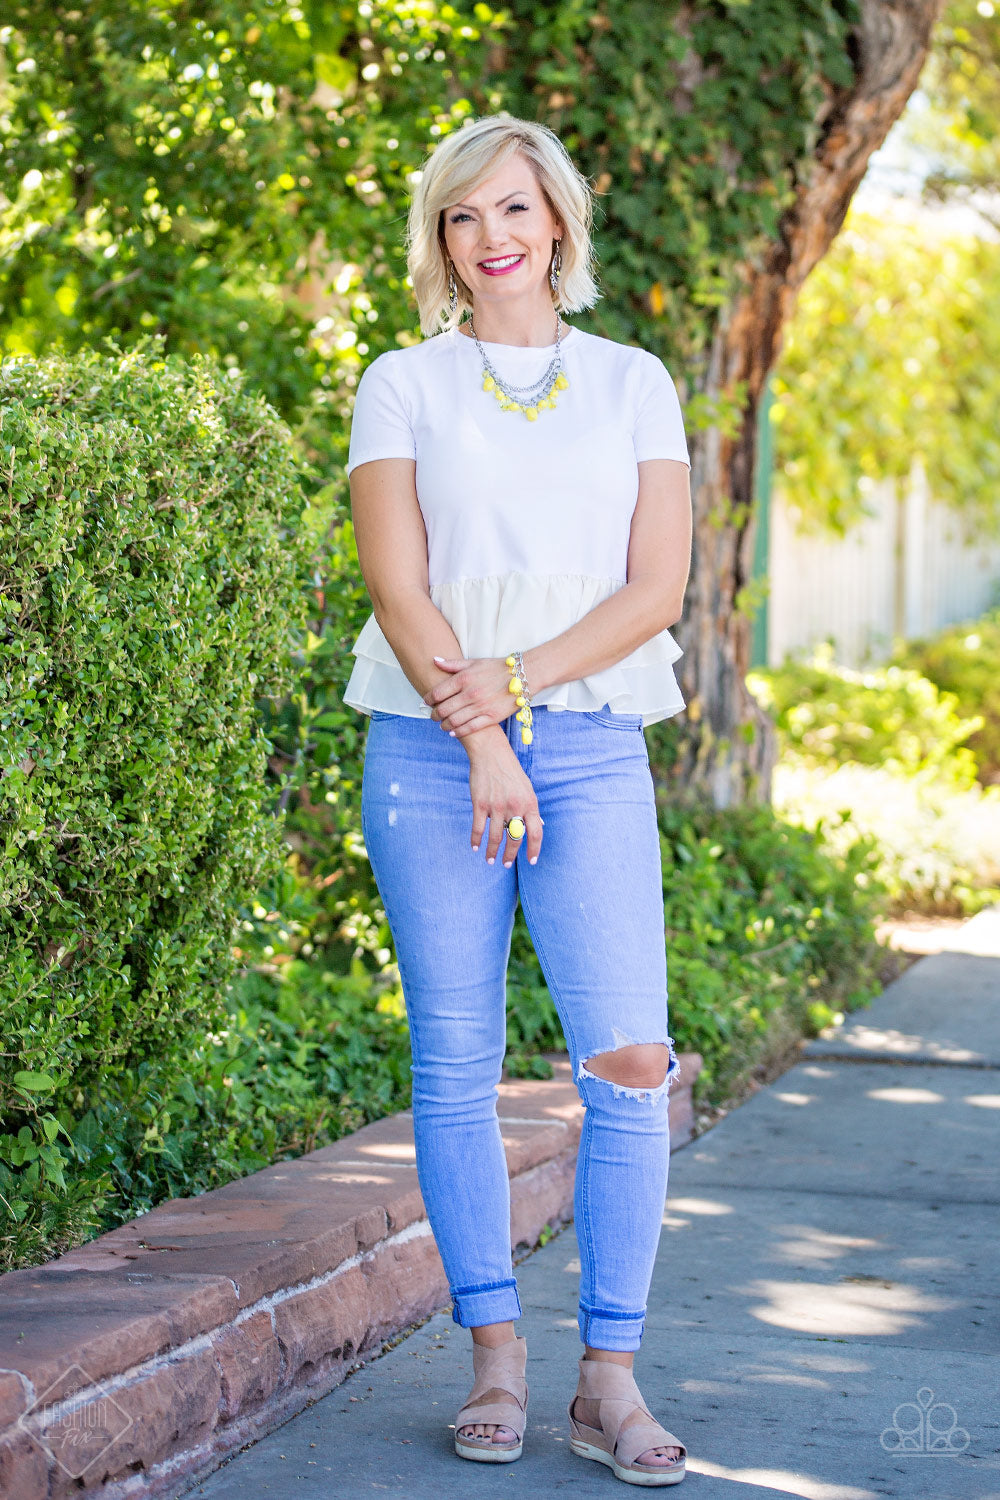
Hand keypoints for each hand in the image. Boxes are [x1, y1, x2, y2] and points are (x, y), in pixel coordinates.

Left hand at [424, 654, 516, 737]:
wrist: (524, 675)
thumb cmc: (497, 667)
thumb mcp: (474, 662)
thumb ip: (453, 664)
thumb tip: (434, 661)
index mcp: (464, 678)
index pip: (437, 692)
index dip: (428, 699)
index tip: (426, 702)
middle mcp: (470, 693)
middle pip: (443, 709)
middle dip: (434, 715)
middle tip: (432, 716)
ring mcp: (480, 706)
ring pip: (454, 721)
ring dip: (444, 725)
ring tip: (442, 725)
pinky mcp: (491, 717)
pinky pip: (469, 728)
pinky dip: (458, 732)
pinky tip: (453, 732)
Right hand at [467, 737, 542, 866]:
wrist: (491, 754)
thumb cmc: (510, 771)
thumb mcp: (527, 788)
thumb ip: (531, 808)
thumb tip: (538, 825)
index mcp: (530, 803)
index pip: (535, 833)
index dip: (534, 850)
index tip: (531, 861)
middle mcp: (515, 807)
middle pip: (515, 838)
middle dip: (511, 855)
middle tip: (507, 864)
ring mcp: (497, 806)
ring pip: (495, 837)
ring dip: (492, 852)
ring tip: (490, 860)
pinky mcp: (480, 804)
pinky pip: (479, 827)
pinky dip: (476, 840)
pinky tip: (475, 847)